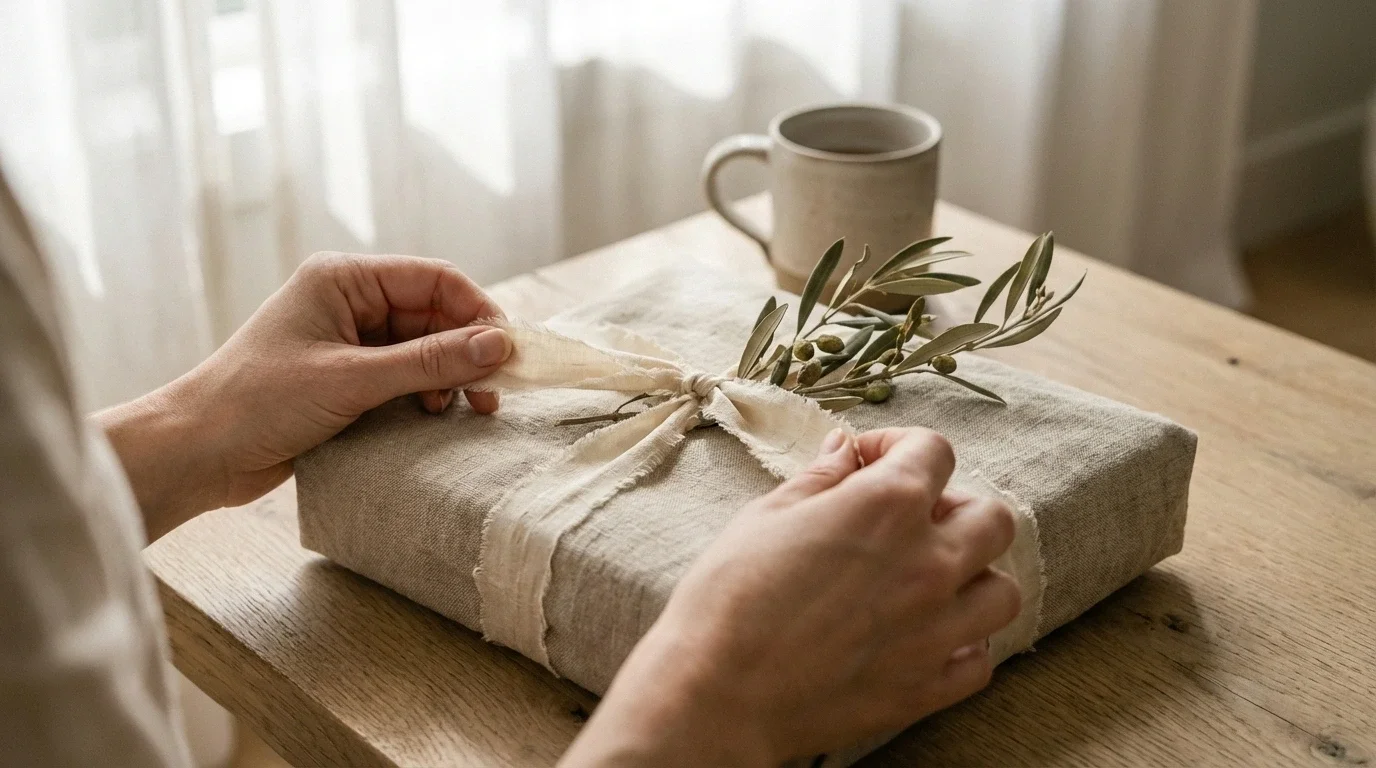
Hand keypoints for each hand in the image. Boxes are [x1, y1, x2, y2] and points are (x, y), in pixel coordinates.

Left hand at [98, 252, 510, 540]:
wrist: (196, 454)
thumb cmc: (258, 403)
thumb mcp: (352, 380)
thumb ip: (429, 363)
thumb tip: (500, 346)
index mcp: (344, 279)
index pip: (435, 280)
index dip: (479, 312)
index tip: (508, 354)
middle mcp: (349, 302)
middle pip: (435, 316)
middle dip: (468, 351)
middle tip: (493, 394)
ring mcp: (348, 342)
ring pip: (424, 350)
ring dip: (449, 378)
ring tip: (464, 411)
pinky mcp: (346, 380)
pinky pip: (405, 378)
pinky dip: (426, 396)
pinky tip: (432, 419)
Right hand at [561, 428, 1020, 766]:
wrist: (717, 693)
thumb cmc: (728, 598)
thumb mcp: (766, 516)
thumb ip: (819, 479)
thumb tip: (844, 451)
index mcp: (887, 505)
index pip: (934, 451)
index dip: (898, 447)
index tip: (868, 462)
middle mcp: (929, 562)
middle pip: (991, 518)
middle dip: (954, 508)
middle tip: (907, 522)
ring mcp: (937, 628)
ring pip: (1001, 591)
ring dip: (971, 578)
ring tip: (926, 582)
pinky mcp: (928, 687)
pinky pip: (980, 660)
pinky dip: (962, 645)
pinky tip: (922, 637)